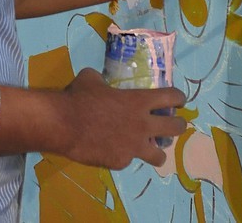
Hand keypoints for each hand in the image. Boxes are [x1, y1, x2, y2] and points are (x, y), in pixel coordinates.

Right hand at [58, 69, 185, 168]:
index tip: (179, 100)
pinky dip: (122, 155)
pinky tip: (110, 150)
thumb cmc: (78, 98)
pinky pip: (128, 160)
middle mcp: (143, 126)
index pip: (171, 97)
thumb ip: (103, 81)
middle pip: (176, 128)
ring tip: (150, 148)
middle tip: (174, 125)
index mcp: (138, 101)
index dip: (179, 97)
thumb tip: (102, 83)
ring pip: (160, 156)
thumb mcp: (90, 79)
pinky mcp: (121, 162)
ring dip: (157, 150)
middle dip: (179, 125)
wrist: (63, 125)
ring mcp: (134, 147)